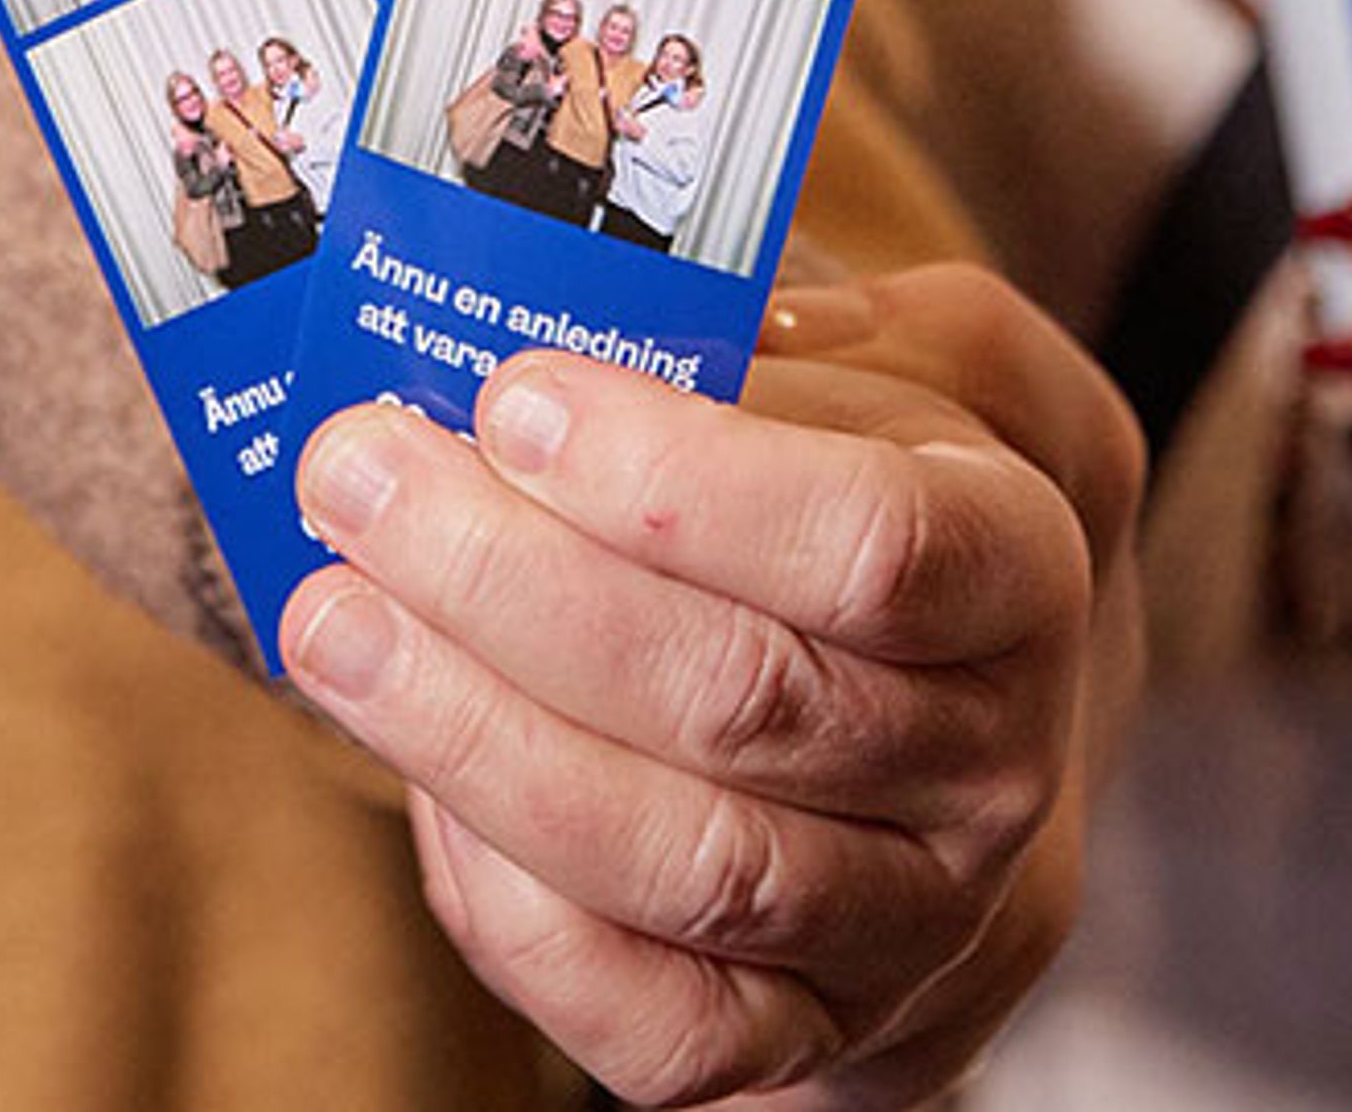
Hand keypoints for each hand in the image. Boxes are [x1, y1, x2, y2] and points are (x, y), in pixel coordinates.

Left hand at [282, 264, 1139, 1107]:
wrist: (951, 715)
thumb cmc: (887, 493)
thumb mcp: (915, 357)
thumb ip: (826, 315)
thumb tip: (668, 313)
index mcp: (1020, 574)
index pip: (873, 546)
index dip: (680, 483)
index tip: (515, 398)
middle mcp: (991, 773)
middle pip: (744, 700)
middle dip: (515, 584)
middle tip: (357, 474)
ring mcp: (906, 931)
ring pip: (685, 864)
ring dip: (474, 736)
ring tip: (331, 617)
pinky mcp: (805, 1046)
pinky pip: (648, 1024)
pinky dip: (507, 898)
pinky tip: (408, 766)